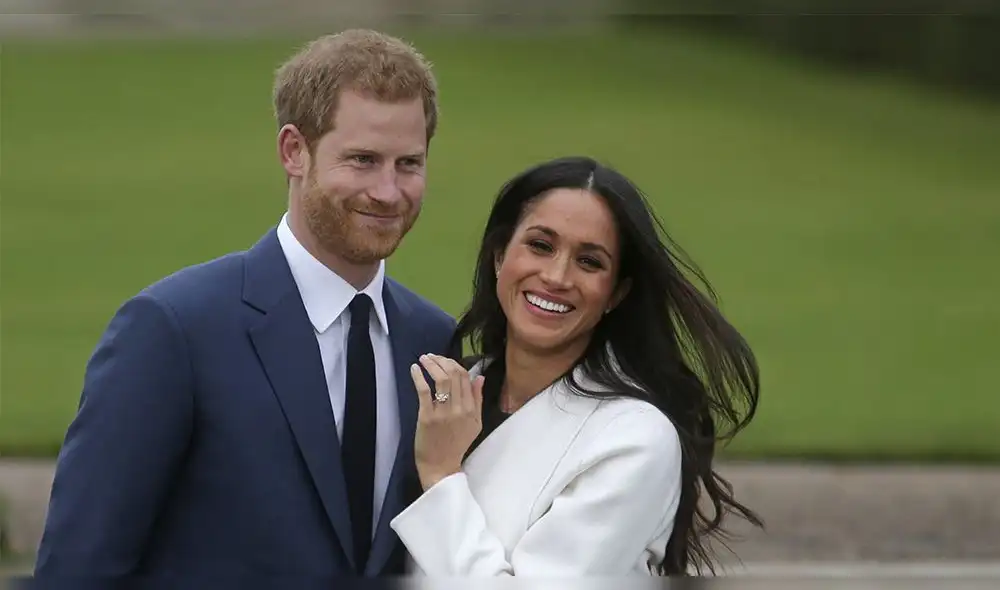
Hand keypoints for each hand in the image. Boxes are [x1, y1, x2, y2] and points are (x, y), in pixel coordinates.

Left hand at [410, 354, 484, 489]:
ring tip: (424, 358)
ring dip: (431, 364)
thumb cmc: (457, 444)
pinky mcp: (427, 417)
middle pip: (453, 375)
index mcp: (471, 409)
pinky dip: (419, 377)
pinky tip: (414, 369)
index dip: (454, 364)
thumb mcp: (475, 423)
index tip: (444, 360)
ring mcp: (443, 412)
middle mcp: (459, 408)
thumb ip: (477, 400)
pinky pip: (424, 391)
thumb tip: (479, 377)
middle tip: (432, 357)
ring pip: (440, 379)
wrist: (441, 466)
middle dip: (442, 360)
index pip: (465, 377)